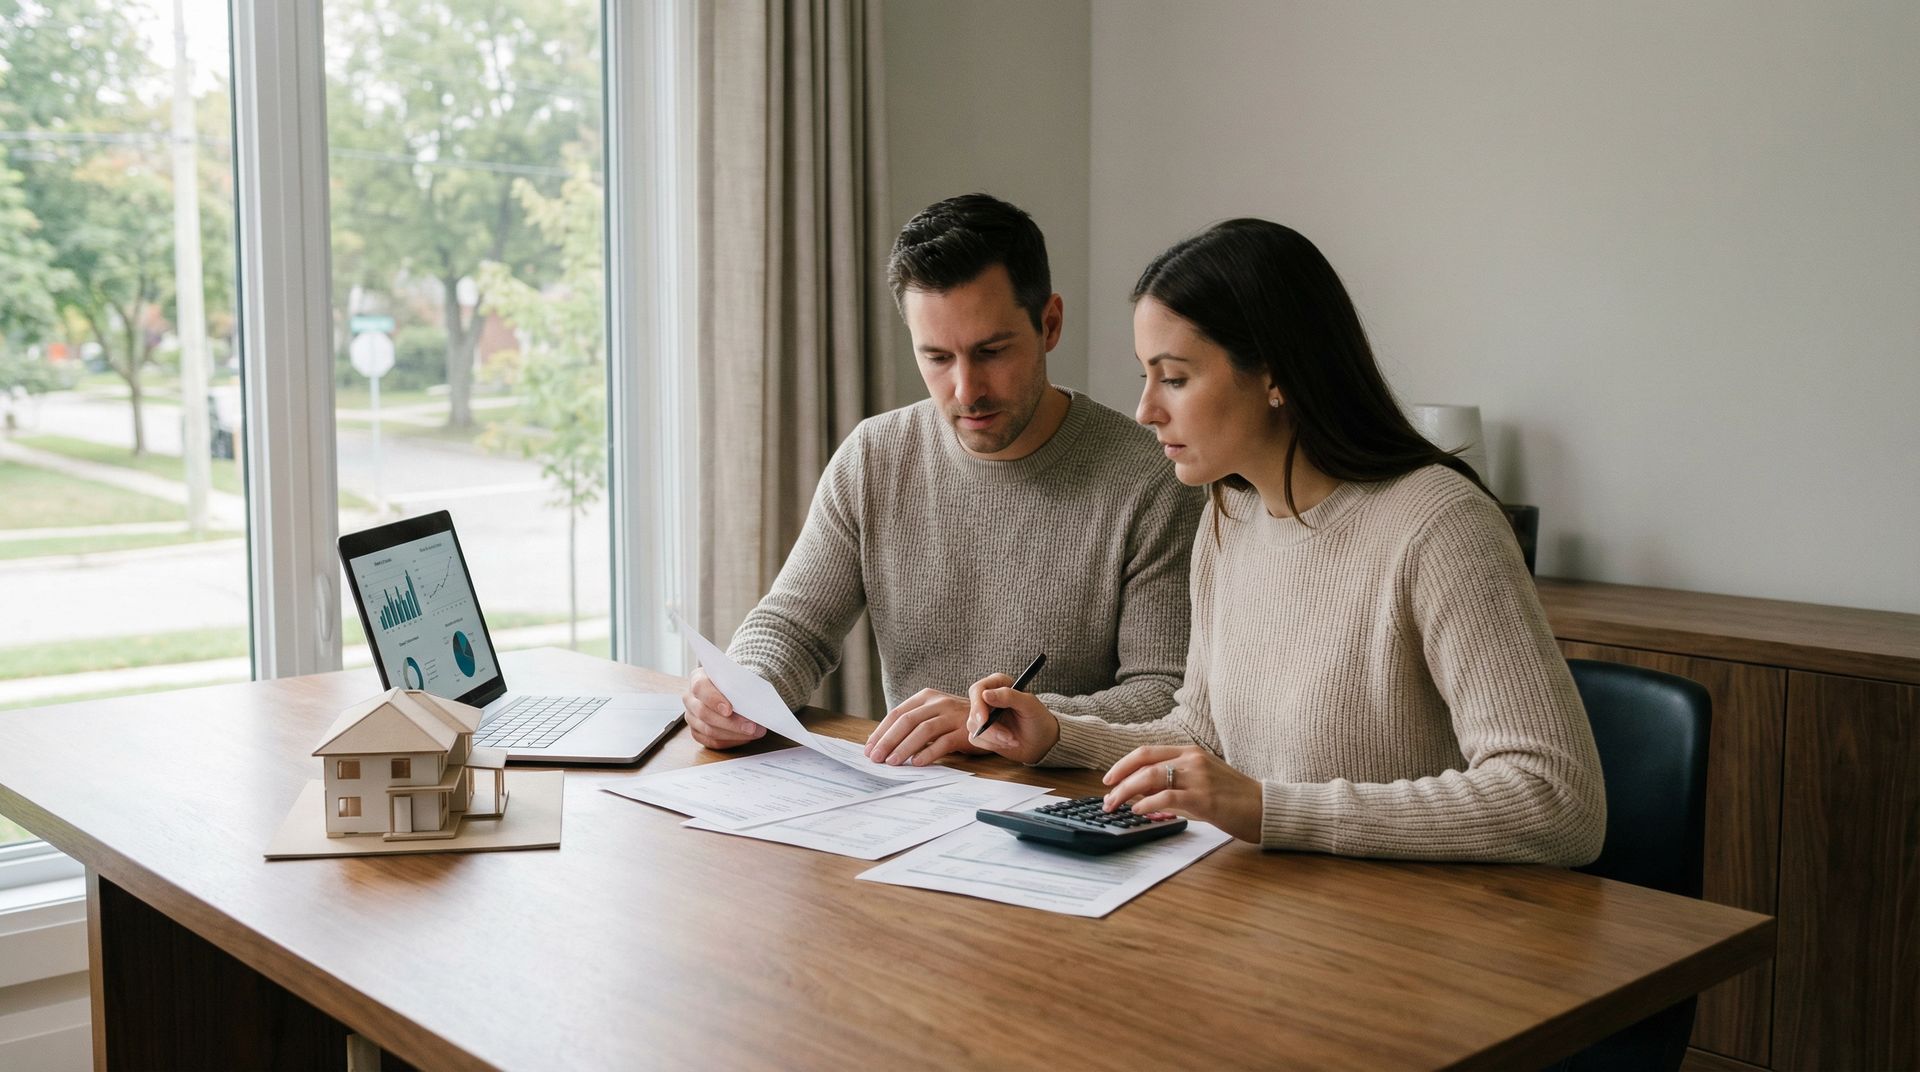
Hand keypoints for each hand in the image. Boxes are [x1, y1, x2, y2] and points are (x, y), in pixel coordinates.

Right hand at [680, 667, 765, 749]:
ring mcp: (692, 717)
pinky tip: (746, 737)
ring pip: (709, 731)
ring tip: (755, 732)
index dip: (714, 700)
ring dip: (734, 734)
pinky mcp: (697, 732)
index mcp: (698, 678)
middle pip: (704, 714)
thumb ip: (740, 683)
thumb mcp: (737, 675)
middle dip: (731, 723)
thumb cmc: (735, 681)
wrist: (731, 689)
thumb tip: (753, 697)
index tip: (729, 710)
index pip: (700, 688)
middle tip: (752, 727)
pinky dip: (731, 741)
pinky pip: (712, 742)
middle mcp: (691, 698)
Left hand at [863, 688, 990, 765]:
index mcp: (926, 697)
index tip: (869, 748)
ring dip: (904, 748)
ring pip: (923, 731)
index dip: (881, 731)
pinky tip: (917, 763)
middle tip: (876, 758)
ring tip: (892, 762)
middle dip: (888, 741)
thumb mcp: (934, 716)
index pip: (897, 713)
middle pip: (907, 721)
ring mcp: (953, 715)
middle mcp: (938, 702)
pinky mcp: (966, 730)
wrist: (993, 719)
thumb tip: (882, 744)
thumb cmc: (956, 722)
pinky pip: (943, 742)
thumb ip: (913, 725)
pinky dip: (929, 753)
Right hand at [963, 673, 1060, 765]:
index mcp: (998, 684)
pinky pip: (976, 739)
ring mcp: (983, 716)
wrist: (1042, 741)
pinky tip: (1007, 743)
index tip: (984, 720)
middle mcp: (987, 699)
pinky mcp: (981, 732)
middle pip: (974, 711)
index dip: (977, 705)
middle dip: (991, 729)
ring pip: (974, 727)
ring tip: (1013, 740)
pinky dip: (992, 744)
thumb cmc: (1038, 718)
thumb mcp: (1029, 705)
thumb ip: (1009, 696)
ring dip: (994, 738)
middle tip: (1009, 737)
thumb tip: (985, 694)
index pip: (978, 689)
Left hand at [1101, 745, 1263, 842]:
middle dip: (1118, 780)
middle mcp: (1192, 760)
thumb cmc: (1234, 798)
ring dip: (1126, 792)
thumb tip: (1140, 795)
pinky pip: (1166, 797)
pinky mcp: (1204, 798)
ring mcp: (1198, 777)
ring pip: (1150, 778)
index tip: (1109, 779)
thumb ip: (1172, 786)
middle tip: (1106, 797)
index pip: (1147, 752)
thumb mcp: (1201, 784)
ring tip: (1116, 805)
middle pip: (1144, 762)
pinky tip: (1138, 810)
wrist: (1265, 808)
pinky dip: (1147, 804)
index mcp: (1191, 752)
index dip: (1123, 764)